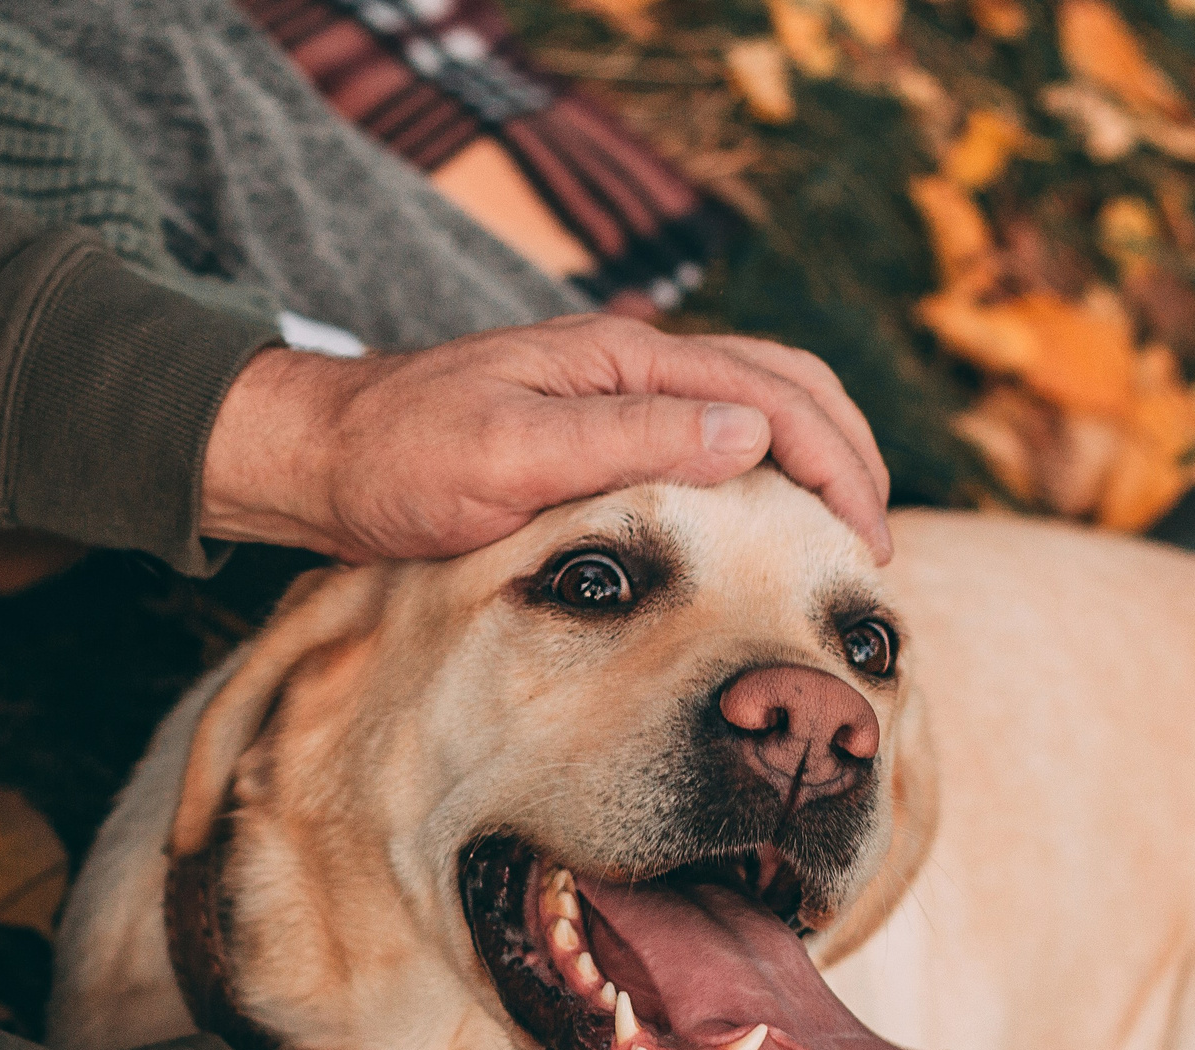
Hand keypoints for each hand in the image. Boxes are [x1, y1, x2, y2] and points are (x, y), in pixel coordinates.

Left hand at [199, 315, 891, 564]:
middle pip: (784, 384)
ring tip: (844, 532)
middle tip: (877, 543)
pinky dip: (764, 472)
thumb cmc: (399, 461)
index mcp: (624, 361)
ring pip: (753, 408)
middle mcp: (631, 366)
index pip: (773, 395)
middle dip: (848, 453)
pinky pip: (709, 438)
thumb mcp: (511, 454)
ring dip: (814, 458)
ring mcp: (616, 396)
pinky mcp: (596, 432)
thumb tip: (755, 432)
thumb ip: (631, 440)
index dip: (836, 466)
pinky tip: (765, 524)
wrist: (317, 458)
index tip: (869, 541)